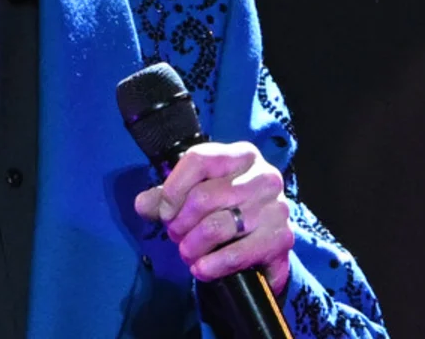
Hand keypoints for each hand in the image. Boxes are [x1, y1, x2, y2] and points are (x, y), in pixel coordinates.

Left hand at [132, 141, 294, 295]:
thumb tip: (143, 204)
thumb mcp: (194, 195)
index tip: (164, 212)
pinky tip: (201, 269)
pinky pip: (236, 254)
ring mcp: (276, 206)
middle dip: (180, 223)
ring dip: (192, 246)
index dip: (173, 188)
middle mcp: (263, 175)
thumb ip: (165, 198)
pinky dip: (212, 265)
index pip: (198, 160)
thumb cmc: (225, 209)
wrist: (265, 240)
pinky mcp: (281, 238)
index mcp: (241, 155)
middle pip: (204, 197)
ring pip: (216, 226)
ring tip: (187, 253)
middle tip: (175, 236)